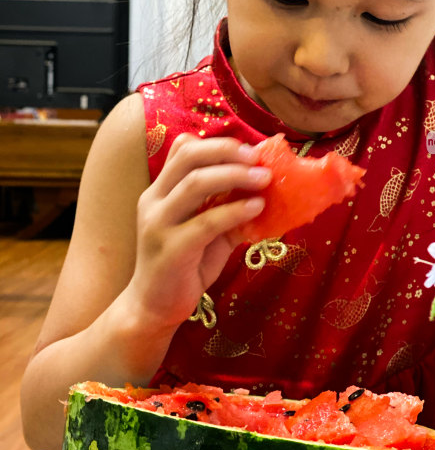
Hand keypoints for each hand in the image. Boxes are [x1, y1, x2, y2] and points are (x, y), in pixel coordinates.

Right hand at [123, 134, 269, 330]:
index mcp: (161, 190)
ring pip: (195, 184)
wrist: (153, 307)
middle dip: (227, 151)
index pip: (183, 148)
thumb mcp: (208, 230)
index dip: (217, 143)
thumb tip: (266, 189)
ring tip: (264, 178)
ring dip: (235, 176)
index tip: (249, 149)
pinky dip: (234, 211)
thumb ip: (228, 208)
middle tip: (258, 158)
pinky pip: (206, 222)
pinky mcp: (170, 250)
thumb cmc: (184, 264)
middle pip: (188, 156)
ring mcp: (158, 224)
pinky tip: (256, 208)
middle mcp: (154, 200)